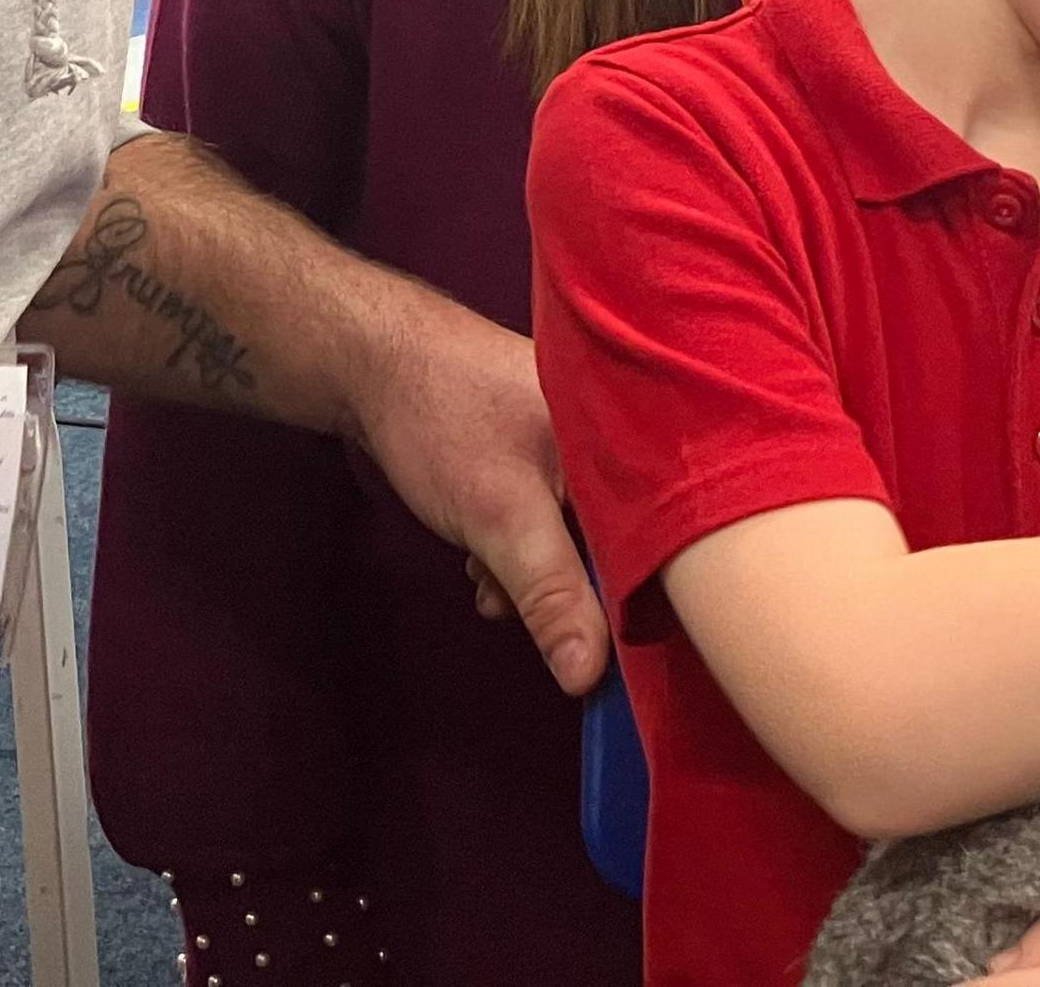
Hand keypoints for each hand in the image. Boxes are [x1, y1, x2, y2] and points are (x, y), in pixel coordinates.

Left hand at [344, 282, 611, 694]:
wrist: (371, 359)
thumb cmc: (444, 418)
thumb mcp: (502, 517)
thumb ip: (552, 595)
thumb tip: (588, 680)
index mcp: (631, 429)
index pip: (667, 530)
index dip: (642, 592)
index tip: (611, 647)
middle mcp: (617, 427)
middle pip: (623, 533)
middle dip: (571, 583)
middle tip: (515, 599)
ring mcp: (579, 432)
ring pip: (581, 527)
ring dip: (535, 567)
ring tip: (486, 573)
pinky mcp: (545, 441)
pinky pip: (553, 509)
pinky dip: (520, 539)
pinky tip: (482, 554)